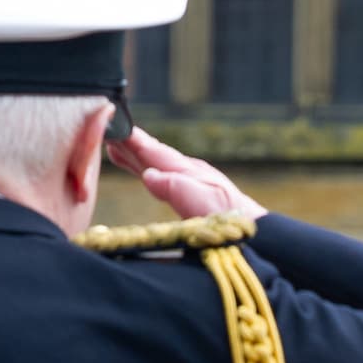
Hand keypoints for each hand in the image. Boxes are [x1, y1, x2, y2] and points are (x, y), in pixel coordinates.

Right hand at [104, 128, 266, 221]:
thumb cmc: (231, 222)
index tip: (113, 127)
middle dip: (130, 143)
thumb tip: (149, 174)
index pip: (154, 153)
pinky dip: (149, 171)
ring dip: (136, 155)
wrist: (257, 234)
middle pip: (153, 154)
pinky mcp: (195, 196)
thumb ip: (177, 189)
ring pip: (158, 164)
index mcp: (189, 172)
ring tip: (115, 147)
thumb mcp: (204, 205)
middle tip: (105, 129)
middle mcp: (189, 173)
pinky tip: (145, 173)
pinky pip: (165, 178)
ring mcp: (193, 183)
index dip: (132, 141)